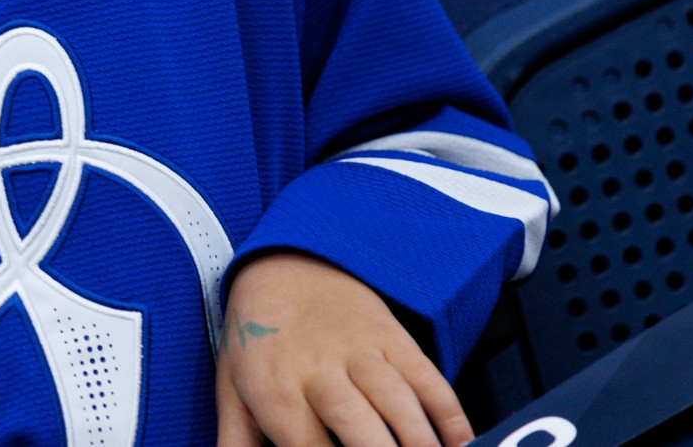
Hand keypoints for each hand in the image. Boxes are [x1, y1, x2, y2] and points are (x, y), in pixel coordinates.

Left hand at [216, 252, 471, 446]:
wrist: (283, 263)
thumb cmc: (258, 335)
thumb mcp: (232, 386)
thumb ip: (235, 438)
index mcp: (275, 388)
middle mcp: (319, 369)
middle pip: (359, 426)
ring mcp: (361, 350)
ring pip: (399, 402)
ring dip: (421, 442)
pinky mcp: (392, 336)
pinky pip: (427, 376)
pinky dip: (449, 411)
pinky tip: (460, 442)